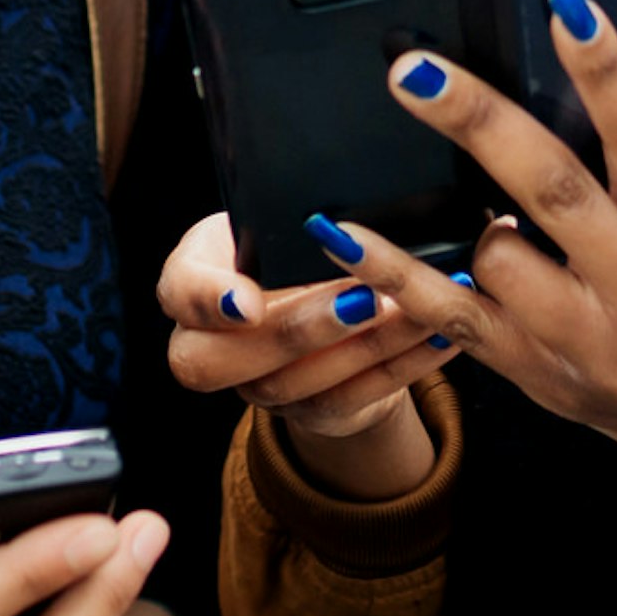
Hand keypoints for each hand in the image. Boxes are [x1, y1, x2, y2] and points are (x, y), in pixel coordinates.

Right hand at [155, 211, 456, 497]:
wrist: (321, 296)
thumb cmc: (292, 239)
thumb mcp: (275, 212)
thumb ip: (284, 209)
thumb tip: (332, 203)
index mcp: (194, 281)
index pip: (178, 292)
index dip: (208, 301)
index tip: (248, 301)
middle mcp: (212, 346)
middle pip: (223, 361)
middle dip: (297, 331)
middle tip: (361, 298)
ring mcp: (260, 388)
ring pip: (298, 384)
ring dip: (366, 346)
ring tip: (417, 308)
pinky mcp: (314, 412)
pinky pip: (355, 398)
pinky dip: (402, 365)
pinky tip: (439, 334)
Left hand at [319, 0, 616, 481]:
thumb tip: (566, 86)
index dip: (606, 70)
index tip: (565, 4)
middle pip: (553, 193)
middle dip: (479, 125)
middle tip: (416, 73)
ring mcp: (593, 348)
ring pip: (498, 262)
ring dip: (464, 219)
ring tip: (435, 186)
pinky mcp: (551, 386)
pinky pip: (456, 326)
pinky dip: (395, 278)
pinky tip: (345, 238)